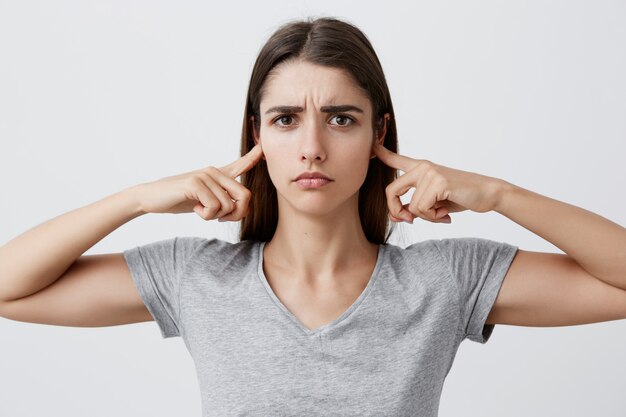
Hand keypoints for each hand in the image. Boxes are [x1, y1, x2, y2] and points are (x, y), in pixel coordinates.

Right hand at [131, 143, 263, 221]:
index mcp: (219, 175)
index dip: (254, 157)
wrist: (152, 198)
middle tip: (220, 218)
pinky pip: (214, 207)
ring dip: (214, 216)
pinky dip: (204, 215)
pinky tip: (193, 207)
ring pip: (228, 205)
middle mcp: (215, 171)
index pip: (241, 164)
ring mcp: (205, 175)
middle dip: (237, 214)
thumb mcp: (207, 201)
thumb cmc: (181, 200)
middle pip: (244, 196)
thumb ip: (225, 203)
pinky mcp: (195, 183)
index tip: (264, 147)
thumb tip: (244, 210)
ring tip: (199, 209)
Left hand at [372, 142, 504, 223]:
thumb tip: (396, 217)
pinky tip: (447, 212)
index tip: (371, 144)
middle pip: (391, 191)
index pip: (397, 160)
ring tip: (442, 213)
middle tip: (409, 221)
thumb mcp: (432, 203)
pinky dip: (434, 217)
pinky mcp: (438, 182)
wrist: (487, 193)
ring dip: (426, 217)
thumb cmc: (460, 197)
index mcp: (421, 168)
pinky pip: (422, 209)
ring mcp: (430, 173)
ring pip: (411, 207)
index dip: (382, 153)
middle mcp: (422, 167)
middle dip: (396, 211)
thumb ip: (413, 207)